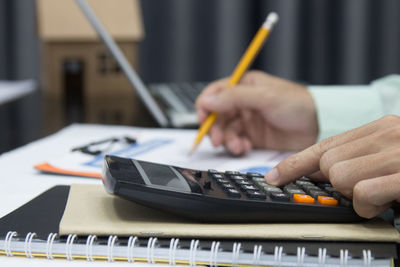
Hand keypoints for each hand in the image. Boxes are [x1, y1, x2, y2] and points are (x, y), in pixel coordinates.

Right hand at [195, 71, 317, 154]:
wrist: (318, 127)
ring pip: (225, 131)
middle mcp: (243, 102)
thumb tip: (207, 100)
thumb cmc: (296, 105)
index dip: (205, 105)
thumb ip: (234, 97)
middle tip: (218, 140)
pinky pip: (235, 142)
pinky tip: (244, 148)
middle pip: (216, 115)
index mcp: (244, 85)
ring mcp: (247, 121)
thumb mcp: (265, 97)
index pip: (216, 92)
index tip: (202, 119)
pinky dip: (236, 147)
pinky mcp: (253, 137)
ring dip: (227, 140)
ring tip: (237, 146)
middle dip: (215, 128)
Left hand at [265, 115, 399, 217]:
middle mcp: (386, 135)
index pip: (324, 145)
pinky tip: (388, 201)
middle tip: (365, 189)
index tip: (274, 177)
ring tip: (381, 195)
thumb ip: (355, 158)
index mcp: (379, 128)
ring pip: (340, 177)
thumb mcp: (387, 155)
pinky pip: (363, 193)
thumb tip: (318, 172)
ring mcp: (396, 153)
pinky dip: (369, 206)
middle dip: (339, 184)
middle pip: (328, 163)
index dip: (295, 164)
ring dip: (356, 196)